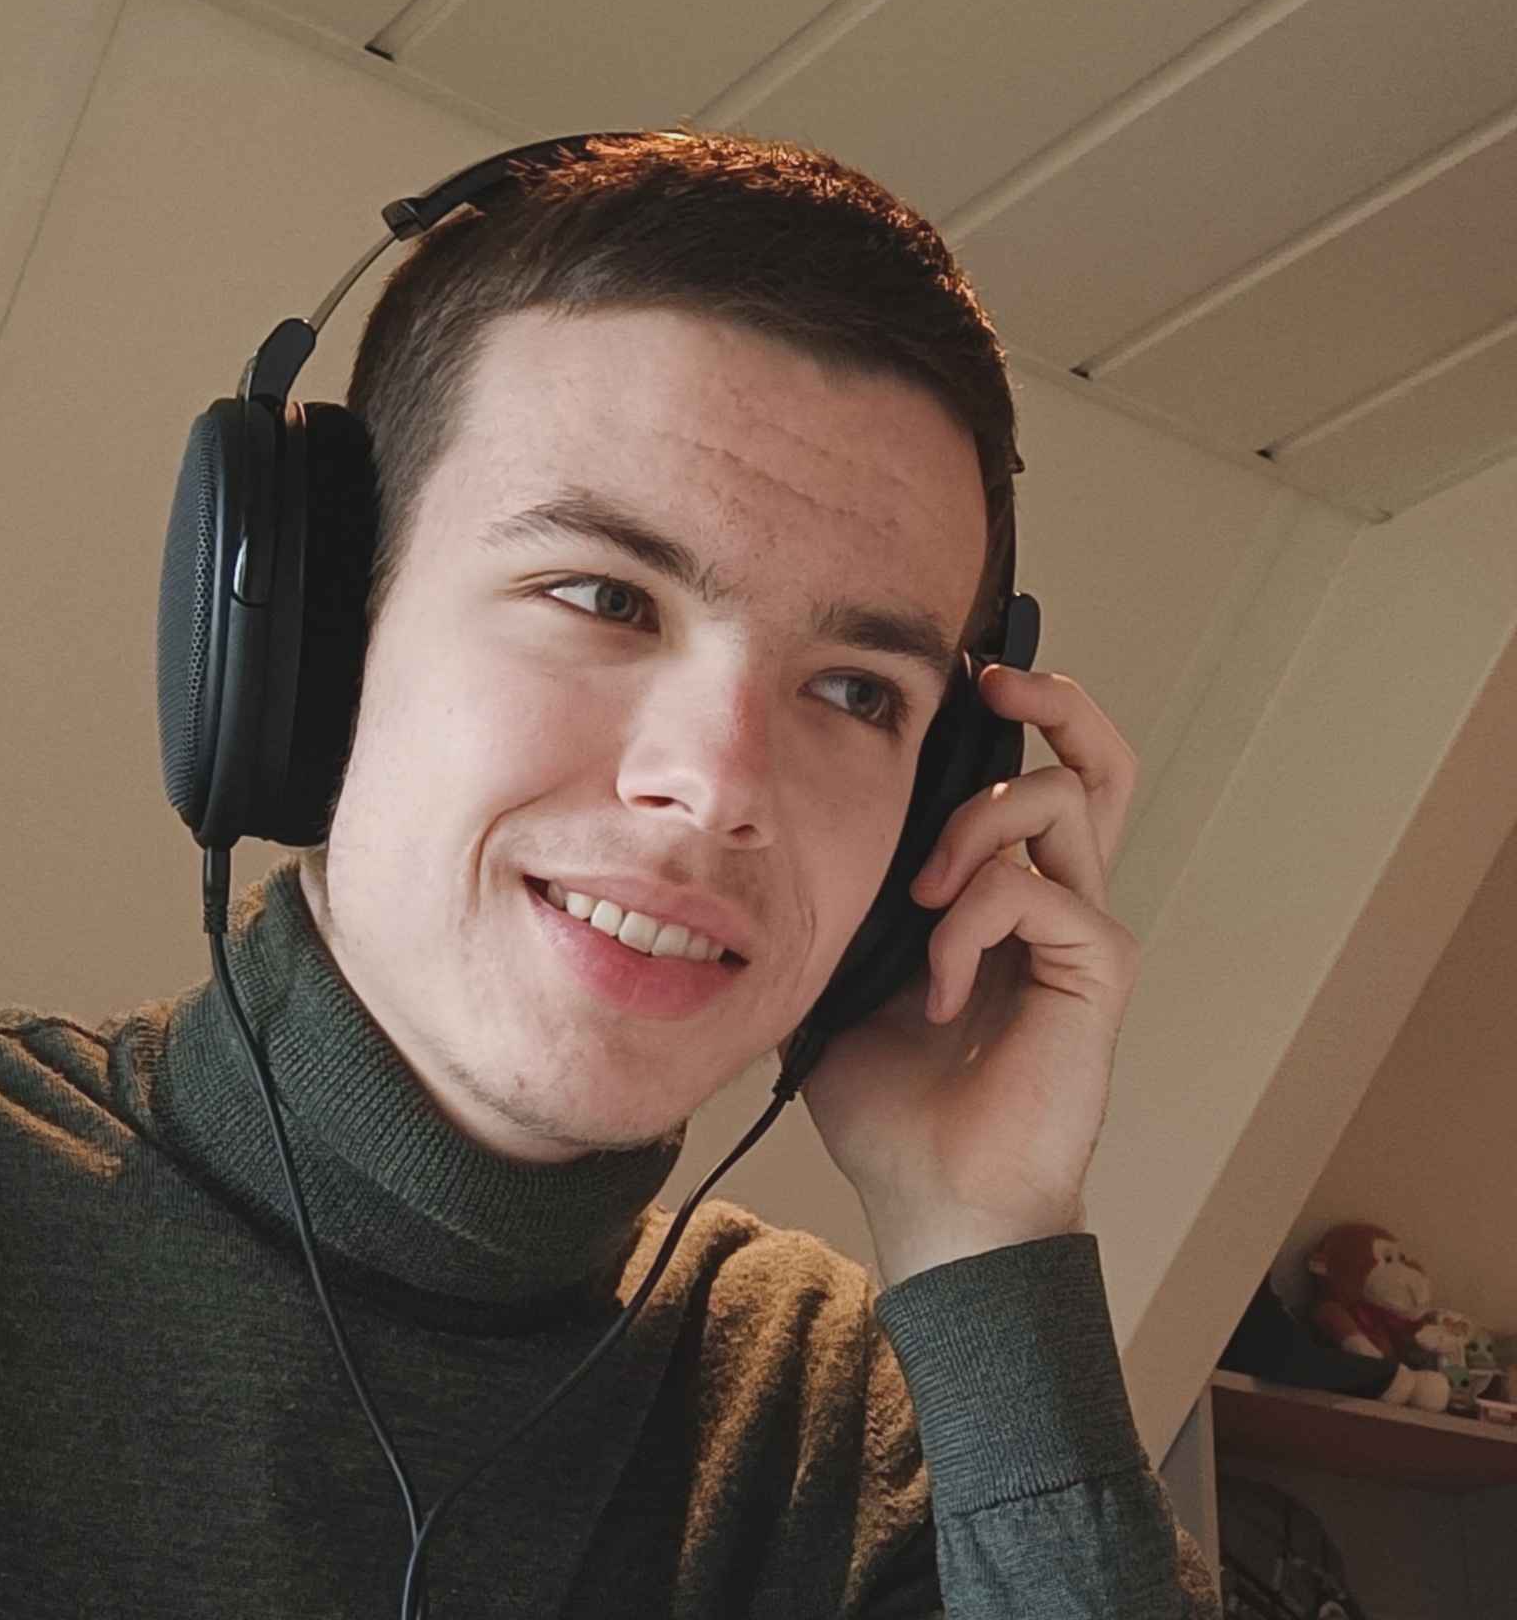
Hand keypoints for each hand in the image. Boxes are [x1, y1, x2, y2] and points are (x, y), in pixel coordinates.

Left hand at [789, 665, 1141, 1284]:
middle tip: (991, 680)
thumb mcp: (837, 973)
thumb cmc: (888, 1093)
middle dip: (1050, 699)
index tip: (948, 676)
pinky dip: (969, 926)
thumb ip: (838, 901)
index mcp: (998, 890)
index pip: (1026, 773)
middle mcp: (1051, 896)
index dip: (1004, 712)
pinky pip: (1035, 895)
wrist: (932, 1197)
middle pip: (1095, 761)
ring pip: (1067, 800)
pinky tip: (937, 992)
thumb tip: (776, 830)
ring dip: (978, 823)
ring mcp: (1079, 929)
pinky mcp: (1094, 972)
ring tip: (923, 894)